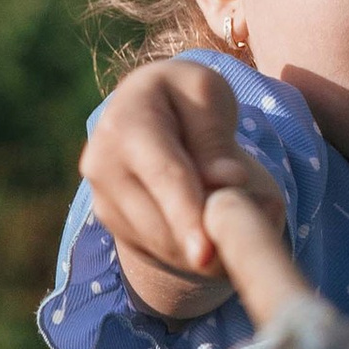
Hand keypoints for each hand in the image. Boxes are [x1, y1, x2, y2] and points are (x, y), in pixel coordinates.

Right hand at [83, 59, 288, 317]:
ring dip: (203, 244)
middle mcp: (103, 164)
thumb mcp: (208, 94)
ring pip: (163, 245)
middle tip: (245, 236)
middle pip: (162, 222)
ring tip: (226, 211)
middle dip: (207, 237)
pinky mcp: (113, 223)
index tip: (206, 254)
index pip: (164, 176)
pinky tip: (203, 220)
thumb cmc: (187, 98)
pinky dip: (191, 248)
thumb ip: (216, 137)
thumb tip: (229, 180)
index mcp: (127, 122)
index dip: (186, 215)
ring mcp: (103, 197)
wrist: (148, 108)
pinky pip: (160, 252)